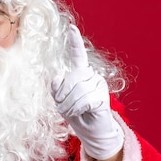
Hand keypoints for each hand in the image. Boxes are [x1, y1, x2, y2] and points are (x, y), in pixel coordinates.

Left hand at [51, 25, 122, 159]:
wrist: (93, 133)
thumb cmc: (77, 115)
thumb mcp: (61, 101)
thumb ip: (57, 89)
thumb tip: (57, 77)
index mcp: (81, 74)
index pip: (78, 55)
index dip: (75, 42)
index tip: (71, 28)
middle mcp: (93, 76)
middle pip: (70, 79)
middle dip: (62, 97)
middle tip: (65, 108)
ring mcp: (100, 86)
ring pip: (76, 91)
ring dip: (69, 105)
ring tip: (74, 111)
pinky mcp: (103, 98)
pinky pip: (83, 100)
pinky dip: (77, 109)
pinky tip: (83, 113)